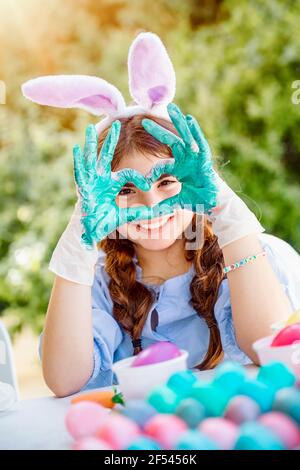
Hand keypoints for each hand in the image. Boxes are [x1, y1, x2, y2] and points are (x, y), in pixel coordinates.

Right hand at [73, 122, 171, 247]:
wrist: (92, 231)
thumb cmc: (106, 222)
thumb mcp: (126, 215)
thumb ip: (140, 213)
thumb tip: (156, 213)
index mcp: (112, 183)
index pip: (127, 173)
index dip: (137, 177)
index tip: (147, 184)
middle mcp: (100, 179)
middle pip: (106, 155)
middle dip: (111, 140)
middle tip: (117, 122)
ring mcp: (90, 182)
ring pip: (91, 159)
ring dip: (91, 144)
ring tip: (90, 128)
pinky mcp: (82, 188)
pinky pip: (79, 173)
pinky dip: (78, 161)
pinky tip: (76, 149)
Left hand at [141, 102, 217, 214]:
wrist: (214, 203)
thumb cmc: (197, 200)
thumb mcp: (176, 201)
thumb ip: (163, 205)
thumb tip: (149, 213)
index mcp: (178, 168)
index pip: (162, 165)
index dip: (153, 172)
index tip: (145, 181)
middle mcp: (186, 159)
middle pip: (170, 141)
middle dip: (157, 131)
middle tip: (144, 120)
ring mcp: (196, 157)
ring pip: (184, 136)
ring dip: (177, 122)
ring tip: (170, 107)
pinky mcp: (205, 158)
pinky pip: (200, 142)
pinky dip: (195, 130)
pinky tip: (189, 118)